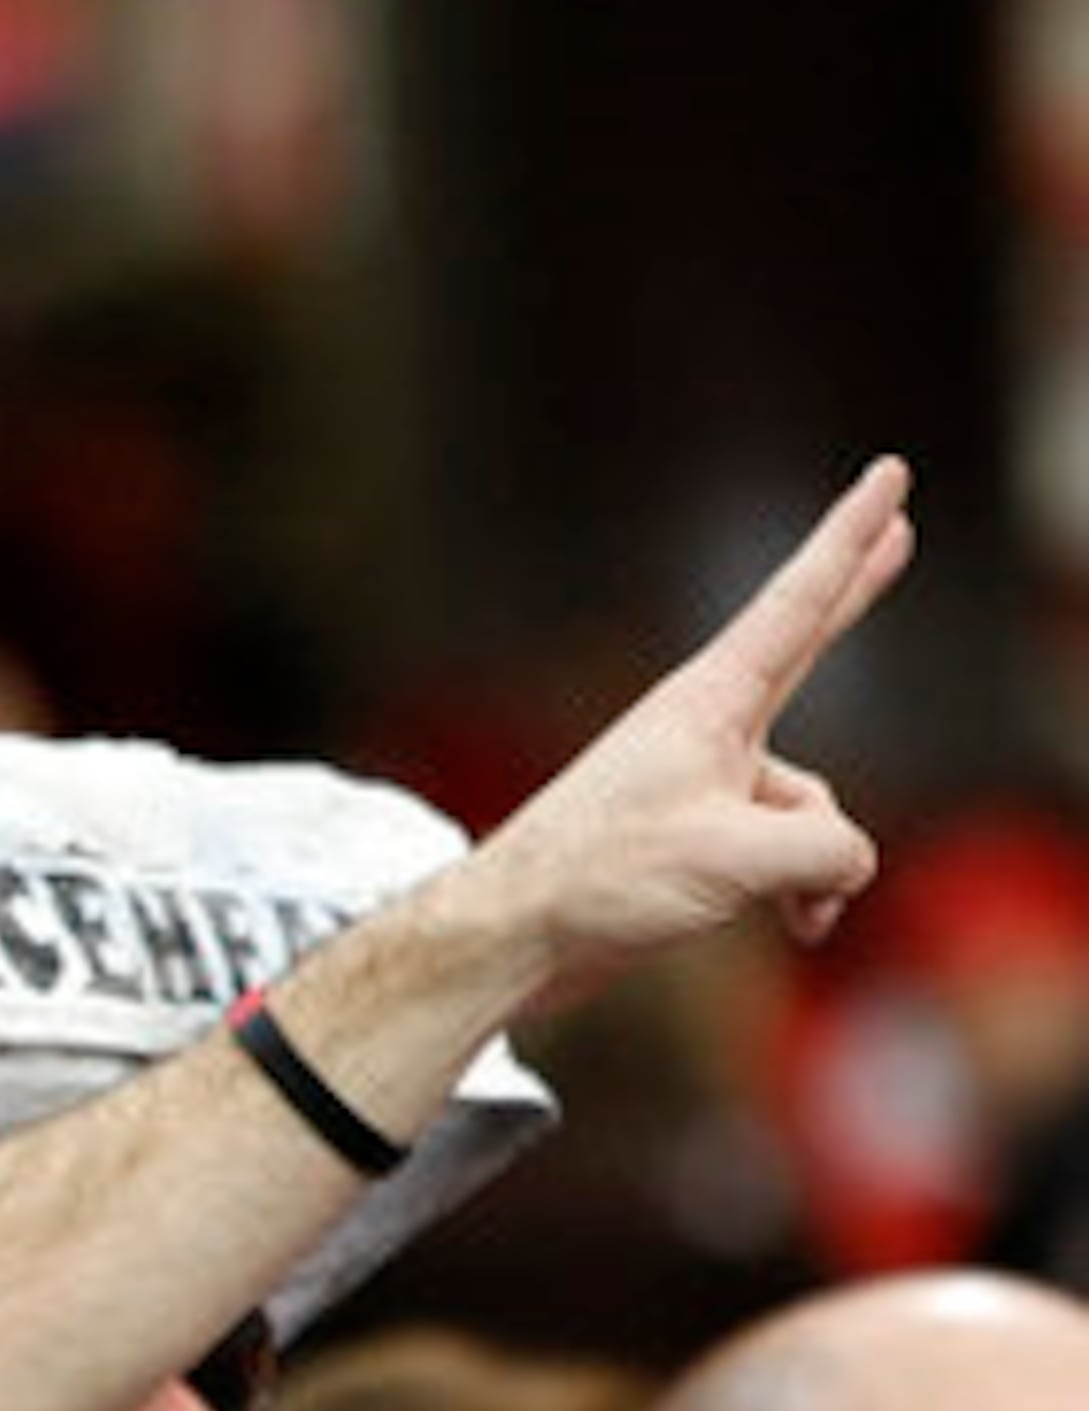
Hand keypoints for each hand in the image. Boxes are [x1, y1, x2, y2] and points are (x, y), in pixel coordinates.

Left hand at [469, 456, 912, 997]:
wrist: (513, 936)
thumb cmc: (602, 876)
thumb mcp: (742, 859)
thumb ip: (830, 848)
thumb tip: (848, 865)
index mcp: (711, 703)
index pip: (801, 602)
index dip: (852, 537)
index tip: (888, 474)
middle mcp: (709, 731)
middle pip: (808, 649)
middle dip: (856, 596)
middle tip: (897, 530)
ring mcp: (703, 785)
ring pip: (811, 810)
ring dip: (817, 866)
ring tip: (785, 908)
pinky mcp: (694, 841)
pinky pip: (782, 857)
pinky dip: (796, 893)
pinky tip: (790, 926)